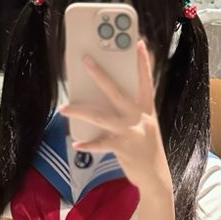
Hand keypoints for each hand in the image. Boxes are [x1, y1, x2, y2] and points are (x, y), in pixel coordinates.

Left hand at [58, 39, 172, 194]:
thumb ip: (133, 109)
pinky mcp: (123, 148)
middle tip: (86, 60)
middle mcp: (139, 118)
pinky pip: (101, 144)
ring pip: (102, 117)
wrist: (156, 176)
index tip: (139, 43)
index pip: (145, 81)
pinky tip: (77, 143)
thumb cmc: (147, 147)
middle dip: (100, 76)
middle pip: (117, 93)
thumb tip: (110, 94)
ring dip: (81, 112)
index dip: (143, 62)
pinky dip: (88, 144)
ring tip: (64, 109)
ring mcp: (131, 133)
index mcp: (146, 109)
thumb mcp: (146, 124)